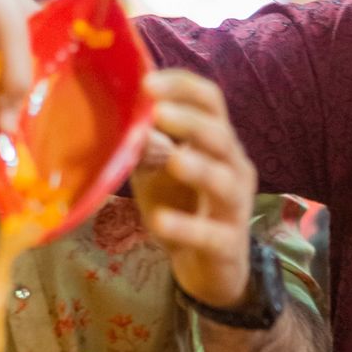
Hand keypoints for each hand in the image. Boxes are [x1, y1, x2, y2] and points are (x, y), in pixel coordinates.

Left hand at [134, 70, 254, 308]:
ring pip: (224, 181)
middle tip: (158, 112)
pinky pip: (210, 234)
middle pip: (220, 135)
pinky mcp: (228, 246)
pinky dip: (185, 227)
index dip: (184, 87)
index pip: (211, 102)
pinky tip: (160, 222)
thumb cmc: (182, 209)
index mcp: (218, 144)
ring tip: (173, 160)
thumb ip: (143, 144)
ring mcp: (235, 208)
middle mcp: (234, 169)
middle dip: (190, 122)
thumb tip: (116, 113)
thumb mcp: (155, 172)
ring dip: (198, 168)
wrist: (209, 269)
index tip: (148, 82)